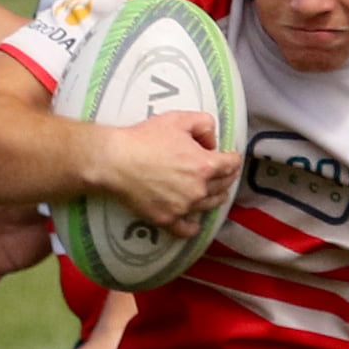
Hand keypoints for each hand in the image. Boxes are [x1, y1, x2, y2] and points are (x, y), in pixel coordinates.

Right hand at [96, 113, 240, 235]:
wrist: (115, 161)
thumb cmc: (144, 139)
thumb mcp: (179, 119)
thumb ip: (204, 124)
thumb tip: (211, 141)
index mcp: (205, 165)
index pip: (231, 164)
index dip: (233, 158)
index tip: (230, 157)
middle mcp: (198, 189)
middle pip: (223, 186)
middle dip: (226, 178)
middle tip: (223, 173)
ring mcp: (183, 207)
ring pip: (209, 206)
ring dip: (215, 198)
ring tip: (213, 194)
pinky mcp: (166, 219)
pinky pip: (187, 229)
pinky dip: (193, 226)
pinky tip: (194, 222)